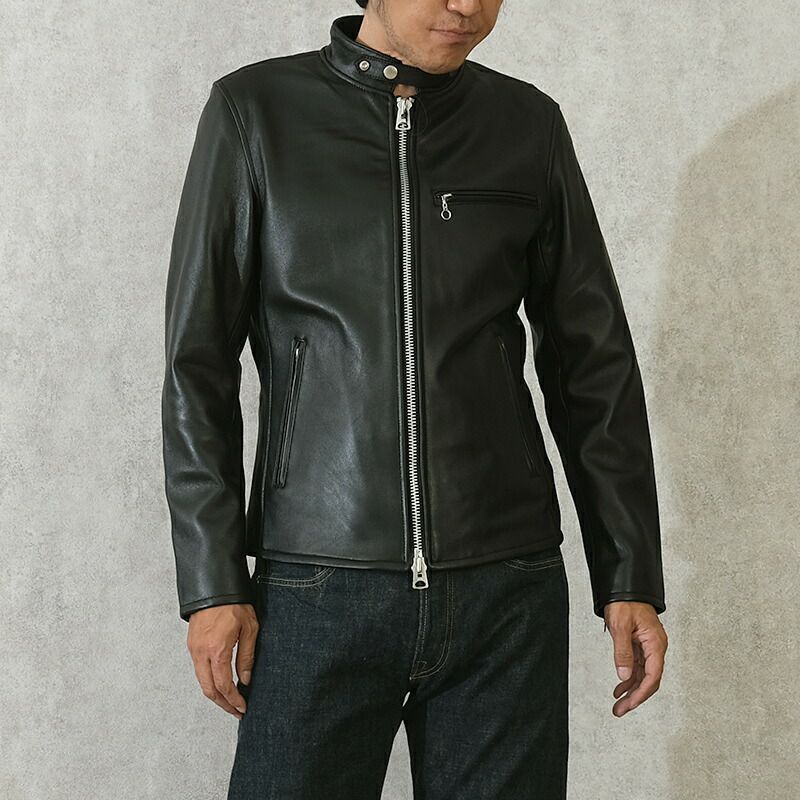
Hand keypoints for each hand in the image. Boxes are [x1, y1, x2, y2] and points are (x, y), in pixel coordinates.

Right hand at [186, 603, 259, 718]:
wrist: (214, 587)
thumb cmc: (234, 604)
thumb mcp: (250, 628)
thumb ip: (247, 656)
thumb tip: (246, 679)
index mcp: (217, 651)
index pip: (223, 686)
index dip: (233, 701)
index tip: (242, 708)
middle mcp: (201, 653)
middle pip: (208, 690)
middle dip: (223, 704)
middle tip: (236, 711)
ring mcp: (194, 649)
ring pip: (201, 681)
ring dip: (215, 694)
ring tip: (229, 700)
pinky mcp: (191, 644)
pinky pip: (198, 669)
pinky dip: (208, 680)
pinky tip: (220, 682)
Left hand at [602, 600, 667, 716]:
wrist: (625, 587)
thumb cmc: (625, 602)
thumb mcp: (620, 626)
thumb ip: (623, 652)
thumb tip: (624, 676)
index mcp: (655, 644)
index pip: (652, 676)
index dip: (641, 693)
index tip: (629, 705)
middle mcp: (655, 647)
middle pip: (649, 679)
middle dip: (635, 697)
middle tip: (620, 710)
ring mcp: (648, 646)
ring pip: (642, 675)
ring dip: (630, 690)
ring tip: (618, 705)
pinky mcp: (641, 644)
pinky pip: (637, 666)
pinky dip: (628, 677)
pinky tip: (620, 688)